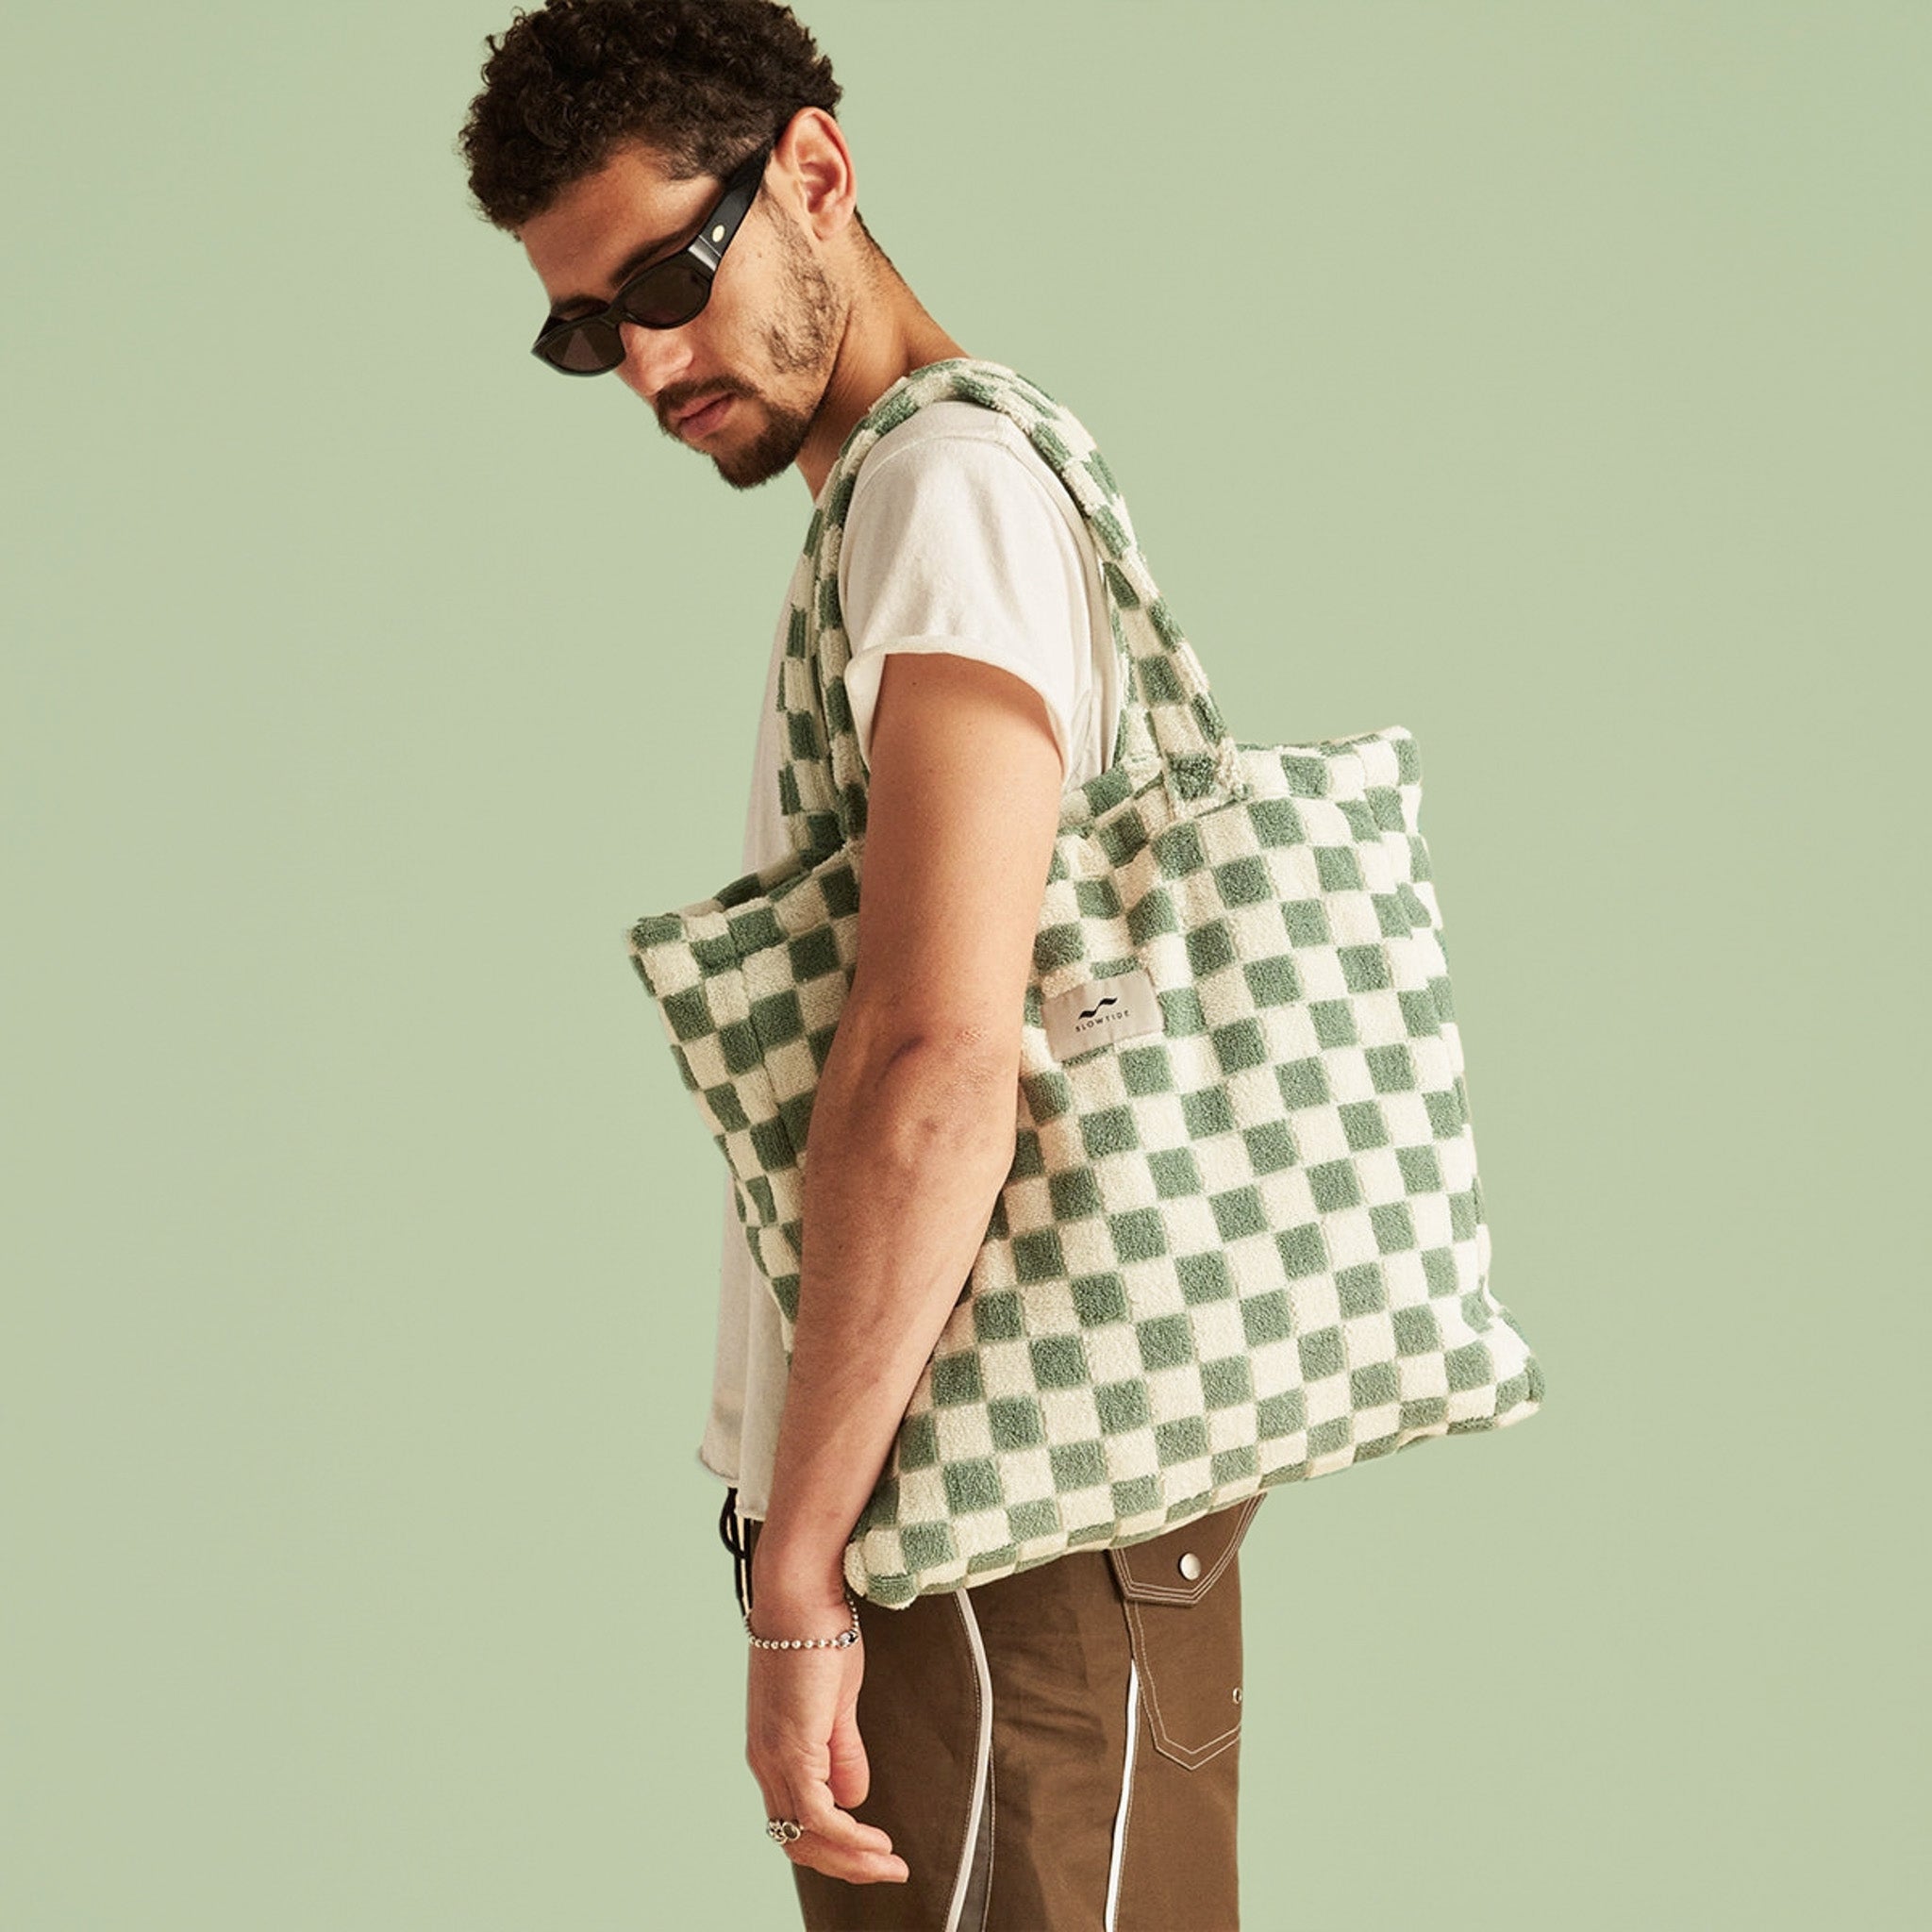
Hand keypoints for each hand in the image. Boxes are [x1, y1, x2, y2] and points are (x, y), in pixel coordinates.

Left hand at [746, 1627, 908, 1885]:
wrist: (801, 1597)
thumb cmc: (818, 1637)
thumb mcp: (835, 1704)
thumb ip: (841, 1751)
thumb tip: (854, 1797)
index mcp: (772, 1753)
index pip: (794, 1823)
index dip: (831, 1849)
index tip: (870, 1856)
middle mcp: (766, 1763)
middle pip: (797, 1841)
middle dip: (844, 1866)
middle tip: (886, 1873)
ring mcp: (774, 1758)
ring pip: (807, 1836)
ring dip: (851, 1859)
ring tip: (890, 1865)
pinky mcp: (792, 1747)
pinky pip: (819, 1814)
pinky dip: (848, 1835)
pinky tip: (876, 1841)